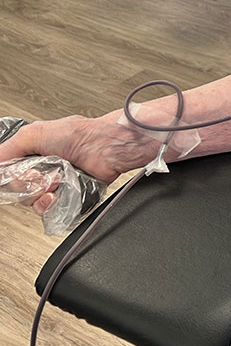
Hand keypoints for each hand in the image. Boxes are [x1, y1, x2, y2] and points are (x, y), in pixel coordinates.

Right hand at [0, 116, 150, 212]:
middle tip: (39, 174)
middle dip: (26, 185)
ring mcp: (56, 185)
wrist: (105, 147)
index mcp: (33, 155)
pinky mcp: (68, 198)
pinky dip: (50, 205)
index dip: (11, 178)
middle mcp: (43, 171)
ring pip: (31, 203)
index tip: (18, 173)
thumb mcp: (33, 134)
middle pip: (17, 192)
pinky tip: (56, 194)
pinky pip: (50, 212)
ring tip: (54, 181)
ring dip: (40, 193)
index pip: (8, 177)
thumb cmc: (78, 135)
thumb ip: (6, 150)